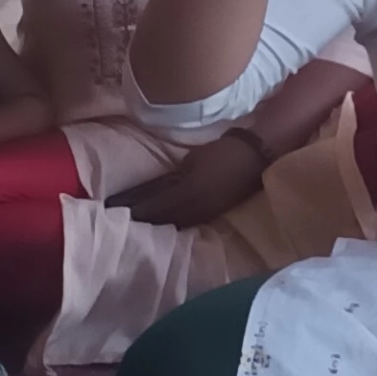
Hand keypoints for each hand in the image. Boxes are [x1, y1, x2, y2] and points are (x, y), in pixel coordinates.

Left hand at [109, 129, 269, 227]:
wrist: (257, 156)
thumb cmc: (223, 151)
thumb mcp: (193, 159)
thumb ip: (176, 176)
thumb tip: (163, 187)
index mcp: (190, 191)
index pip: (157, 205)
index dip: (138, 210)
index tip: (119, 211)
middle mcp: (197, 207)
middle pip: (164, 219)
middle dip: (145, 220)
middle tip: (125, 220)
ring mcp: (207, 213)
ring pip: (177, 223)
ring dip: (160, 224)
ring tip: (143, 224)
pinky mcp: (215, 213)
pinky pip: (190, 222)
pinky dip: (175, 223)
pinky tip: (167, 222)